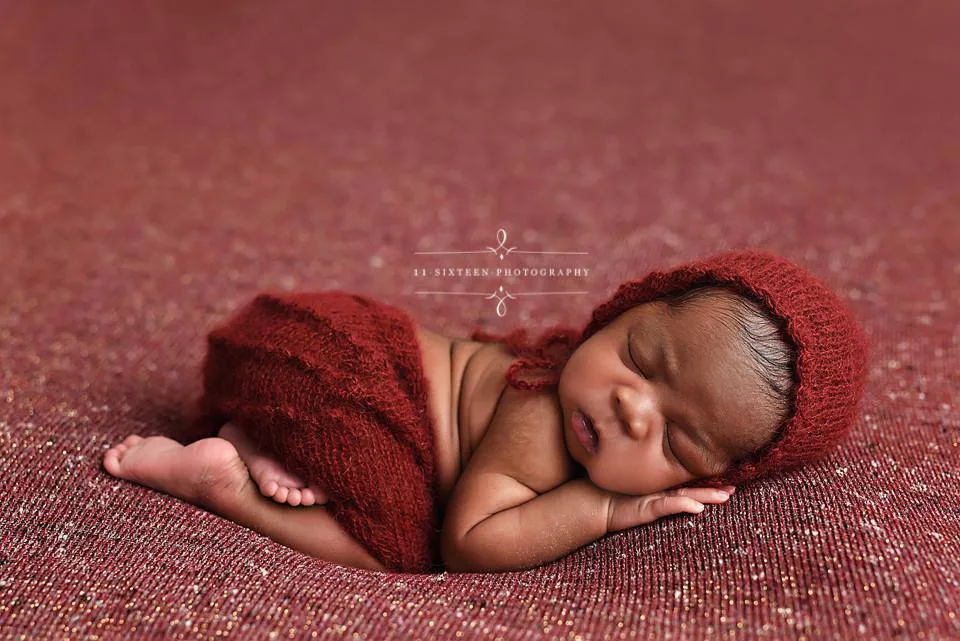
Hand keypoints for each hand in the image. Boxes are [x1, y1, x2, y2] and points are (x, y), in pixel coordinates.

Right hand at [605, 485, 735, 532]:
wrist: (592, 502)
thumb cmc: (611, 496)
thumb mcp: (636, 495)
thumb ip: (654, 494)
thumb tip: (678, 495)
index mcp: (659, 486)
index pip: (687, 482)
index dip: (706, 479)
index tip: (727, 477)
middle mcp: (659, 489)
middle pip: (691, 486)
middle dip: (713, 487)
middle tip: (735, 487)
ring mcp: (654, 497)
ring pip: (686, 494)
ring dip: (706, 495)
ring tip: (725, 497)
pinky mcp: (647, 507)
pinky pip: (668, 505)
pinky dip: (683, 505)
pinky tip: (697, 508)